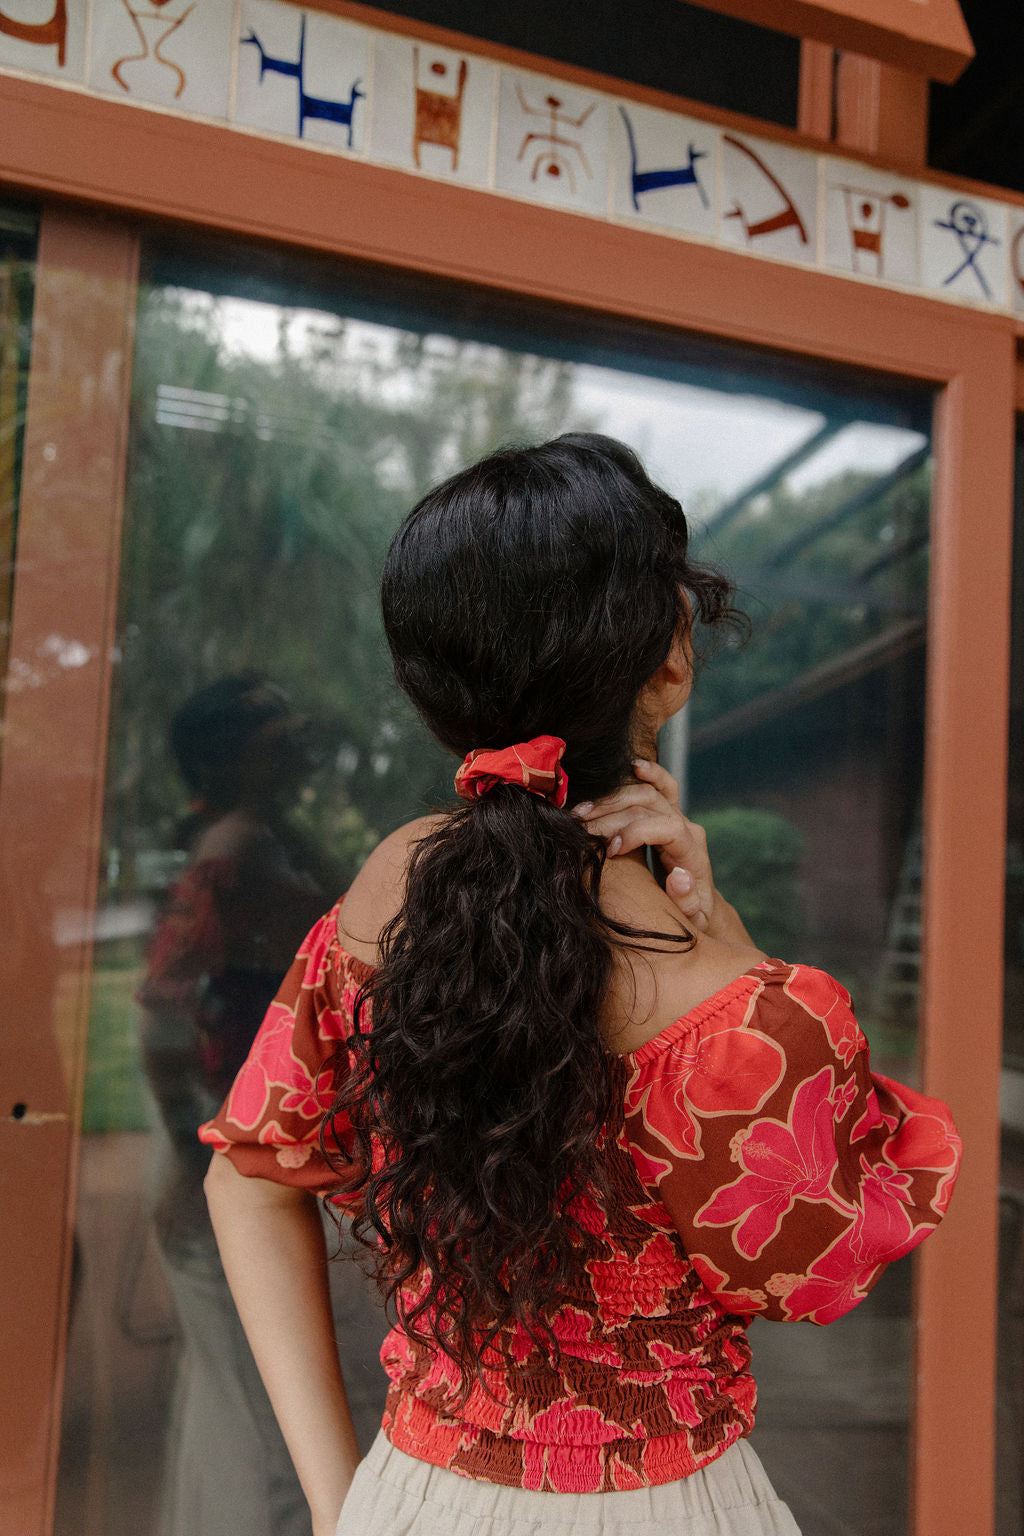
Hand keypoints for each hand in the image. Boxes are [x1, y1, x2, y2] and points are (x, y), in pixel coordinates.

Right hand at [574, 760, 714, 930]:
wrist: (701, 907)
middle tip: (581, 828)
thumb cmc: (692, 918)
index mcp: (693, 855)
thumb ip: (686, 901)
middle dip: (614, 814)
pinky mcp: (672, 815)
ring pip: (649, 793)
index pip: (668, 828)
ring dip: (614, 798)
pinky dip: (650, 773)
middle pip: (651, 806)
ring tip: (583, 810)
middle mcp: (689, 830)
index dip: (637, 832)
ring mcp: (681, 819)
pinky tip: (633, 767)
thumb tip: (680, 876)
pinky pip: (664, 786)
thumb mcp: (691, 921)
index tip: (610, 850)